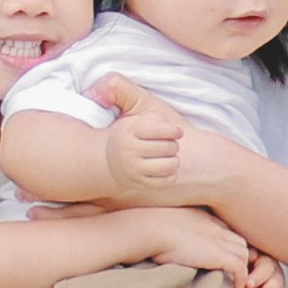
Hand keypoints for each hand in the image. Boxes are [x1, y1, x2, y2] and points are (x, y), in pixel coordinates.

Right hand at [95, 75, 191, 192]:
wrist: (108, 158)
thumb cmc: (129, 131)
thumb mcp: (132, 108)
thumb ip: (143, 104)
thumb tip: (164, 123)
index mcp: (128, 130)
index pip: (159, 130)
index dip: (173, 131)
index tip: (178, 131)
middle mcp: (128, 151)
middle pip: (168, 147)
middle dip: (173, 144)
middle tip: (169, 143)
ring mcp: (133, 170)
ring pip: (169, 166)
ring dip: (173, 160)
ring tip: (168, 155)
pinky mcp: (139, 184)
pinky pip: (166, 181)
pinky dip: (170, 174)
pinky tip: (165, 167)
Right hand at [136, 207, 271, 287]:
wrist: (151, 228)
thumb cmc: (148, 228)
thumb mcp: (163, 225)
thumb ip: (170, 231)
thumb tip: (160, 241)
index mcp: (201, 219)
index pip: (226, 230)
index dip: (229, 244)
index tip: (227, 257)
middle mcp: (213, 228)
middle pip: (239, 241)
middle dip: (243, 256)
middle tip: (239, 271)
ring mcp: (217, 241)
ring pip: (244, 253)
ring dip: (245, 268)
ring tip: (239, 281)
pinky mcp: (217, 255)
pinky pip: (239, 267)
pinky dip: (241, 277)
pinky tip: (237, 286)